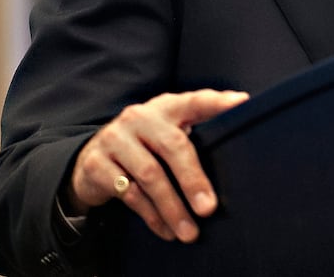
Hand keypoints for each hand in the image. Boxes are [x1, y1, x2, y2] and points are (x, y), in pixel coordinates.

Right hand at [67, 89, 248, 241]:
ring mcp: (115, 138)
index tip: (242, 103)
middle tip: (208, 209)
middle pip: (172, 145)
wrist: (91, 159)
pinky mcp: (96, 164)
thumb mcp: (164, 137)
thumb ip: (192, 142)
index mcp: (164, 108)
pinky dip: (152, 216)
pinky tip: (166, 230)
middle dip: (193, 179)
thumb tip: (235, 170)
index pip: (194, 101)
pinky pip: (130, 194)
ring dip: (172, 208)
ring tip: (189, 233)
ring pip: (150, 175)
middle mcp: (139, 117)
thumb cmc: (144, 149)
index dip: (217, 101)